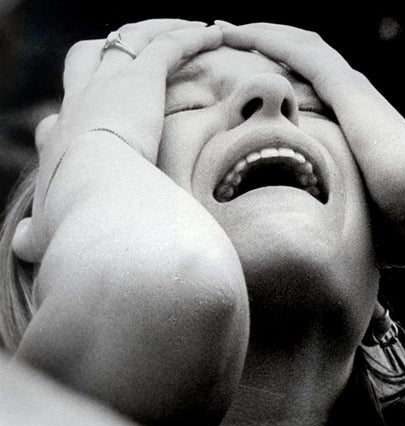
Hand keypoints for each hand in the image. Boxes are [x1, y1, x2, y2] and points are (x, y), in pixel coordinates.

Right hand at [15, 19, 222, 261]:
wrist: (99, 203)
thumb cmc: (77, 223)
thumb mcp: (45, 232)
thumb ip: (33, 235)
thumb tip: (19, 244)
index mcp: (63, 138)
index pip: (63, 111)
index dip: (79, 107)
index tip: (105, 113)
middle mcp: (81, 103)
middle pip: (87, 56)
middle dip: (112, 51)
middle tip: (141, 56)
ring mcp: (110, 85)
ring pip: (132, 39)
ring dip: (162, 31)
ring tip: (193, 30)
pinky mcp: (141, 79)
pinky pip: (168, 47)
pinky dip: (192, 37)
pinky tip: (214, 34)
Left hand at [218, 21, 404, 262]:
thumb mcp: (361, 217)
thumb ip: (343, 223)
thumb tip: (332, 253)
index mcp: (355, 126)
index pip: (313, 92)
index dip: (284, 83)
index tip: (253, 85)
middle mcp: (352, 99)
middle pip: (303, 61)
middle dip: (266, 50)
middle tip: (228, 43)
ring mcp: (350, 89)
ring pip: (298, 46)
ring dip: (260, 35)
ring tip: (223, 30)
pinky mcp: (345, 86)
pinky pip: (297, 51)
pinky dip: (264, 37)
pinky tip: (235, 31)